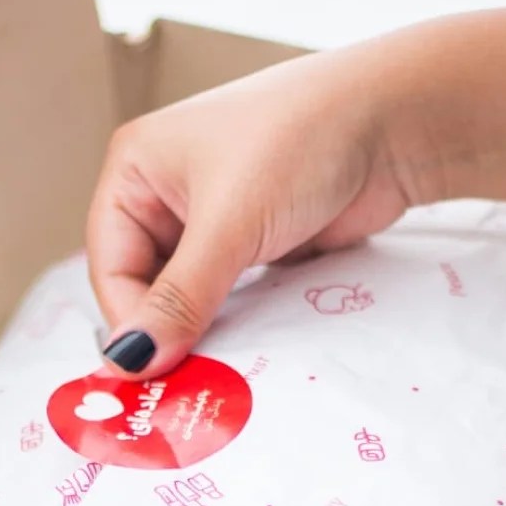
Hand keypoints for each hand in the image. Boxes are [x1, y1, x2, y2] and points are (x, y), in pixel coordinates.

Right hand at [87, 45, 412, 376]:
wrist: (395, 122)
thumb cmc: (300, 142)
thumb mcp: (229, 224)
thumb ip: (180, 297)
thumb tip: (129, 362)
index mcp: (137, 168)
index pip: (110, 263)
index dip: (128, 320)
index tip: (150, 373)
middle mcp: (167, 191)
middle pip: (145, 282)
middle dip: (163, 329)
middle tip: (182, 384)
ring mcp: (215, 216)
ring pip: (189, 293)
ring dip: (202, 329)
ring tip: (214, 375)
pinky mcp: (258, 238)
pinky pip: (231, 295)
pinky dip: (237, 322)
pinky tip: (247, 352)